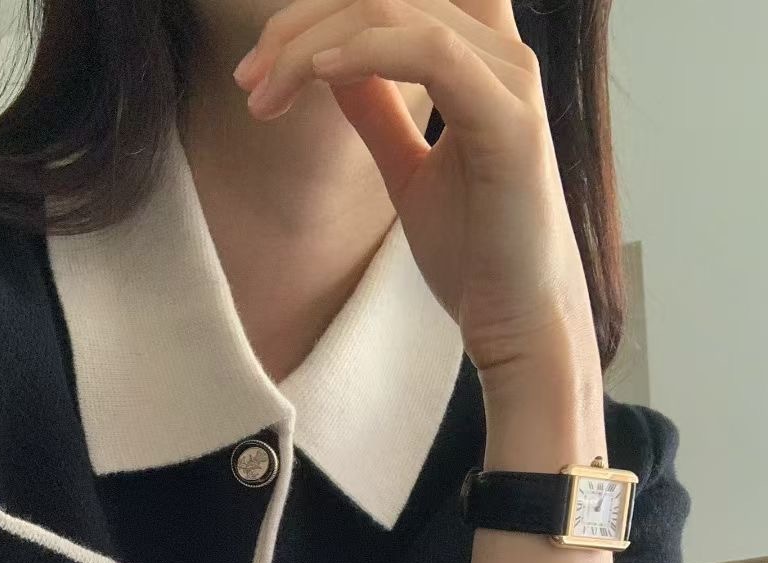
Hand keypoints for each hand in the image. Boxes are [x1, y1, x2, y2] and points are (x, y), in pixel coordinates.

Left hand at [233, 0, 601, 386]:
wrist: (519, 326)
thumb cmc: (475, 257)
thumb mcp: (407, 173)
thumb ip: (377, 111)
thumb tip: (332, 66)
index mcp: (480, 60)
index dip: (321, 11)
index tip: (259, 71)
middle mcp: (502, 57)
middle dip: (299, 23)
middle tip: (248, 78)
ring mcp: (511, 84)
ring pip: (397, 11)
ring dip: (314, 42)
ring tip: (266, 89)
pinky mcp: (511, 124)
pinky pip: (430, 53)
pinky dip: (365, 54)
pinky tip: (317, 76)